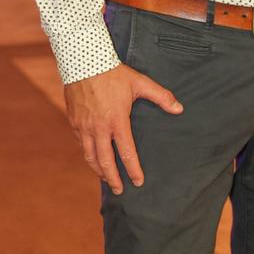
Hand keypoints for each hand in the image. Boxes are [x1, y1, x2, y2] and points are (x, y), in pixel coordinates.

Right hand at [64, 64, 182, 193]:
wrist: (84, 63)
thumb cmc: (114, 73)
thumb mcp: (140, 83)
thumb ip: (161, 97)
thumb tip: (179, 109)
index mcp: (117, 121)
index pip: (126, 152)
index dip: (133, 169)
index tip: (138, 182)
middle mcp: (98, 128)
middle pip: (105, 162)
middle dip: (113, 179)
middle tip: (120, 190)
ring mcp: (83, 127)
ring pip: (89, 156)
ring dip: (98, 170)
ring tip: (106, 179)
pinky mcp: (74, 122)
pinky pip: (80, 144)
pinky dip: (87, 155)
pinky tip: (93, 158)